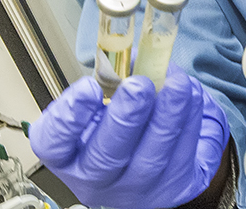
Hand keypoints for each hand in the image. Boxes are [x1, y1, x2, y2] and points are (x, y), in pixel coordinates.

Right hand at [29, 68, 227, 208]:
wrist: (142, 172)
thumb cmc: (113, 133)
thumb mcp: (97, 108)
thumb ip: (108, 83)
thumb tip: (134, 56)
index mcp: (68, 156)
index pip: (54, 143)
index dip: (68, 118)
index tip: (88, 88)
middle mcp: (98, 179)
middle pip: (106, 156)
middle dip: (126, 117)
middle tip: (139, 85)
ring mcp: (136, 189)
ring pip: (152, 158)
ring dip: (168, 116)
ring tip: (176, 84)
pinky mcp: (173, 188)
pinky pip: (184, 156)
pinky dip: (191, 121)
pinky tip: (191, 96)